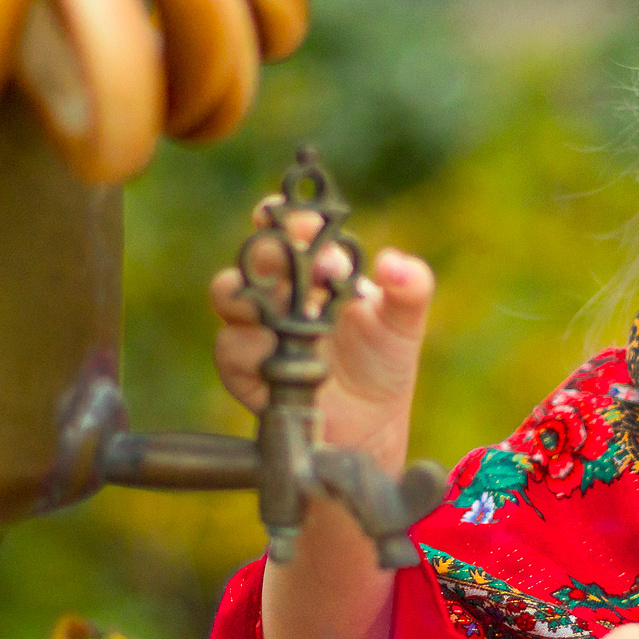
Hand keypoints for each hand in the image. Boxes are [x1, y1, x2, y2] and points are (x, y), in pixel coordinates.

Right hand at [210, 199, 433, 472]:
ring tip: (295, 317)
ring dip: (257, 298)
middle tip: (306, 266)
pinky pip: (231, 347)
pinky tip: (286, 359)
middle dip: (273, 252)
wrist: (368, 423)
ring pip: (228, 292)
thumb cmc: (382, 360)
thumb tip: (393, 262)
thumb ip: (410, 288)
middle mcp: (277, 288)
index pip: (287, 226)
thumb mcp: (404, 323)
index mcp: (313, 266)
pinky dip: (256, 349)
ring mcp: (254, 325)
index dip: (286, 214)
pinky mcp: (242, 366)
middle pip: (254, 253)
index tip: (300, 218)